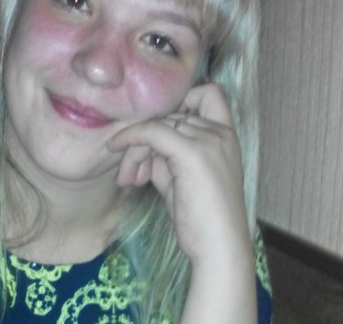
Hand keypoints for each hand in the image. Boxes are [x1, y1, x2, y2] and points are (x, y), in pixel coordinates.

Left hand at [107, 83, 250, 266]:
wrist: (218, 249)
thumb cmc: (199, 218)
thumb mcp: (179, 176)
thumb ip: (164, 152)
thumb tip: (138, 142)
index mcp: (226, 135)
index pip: (209, 94)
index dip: (182, 101)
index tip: (159, 130)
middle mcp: (220, 132)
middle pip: (168, 116)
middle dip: (144, 140)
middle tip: (130, 171)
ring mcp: (209, 140)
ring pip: (156, 125)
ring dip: (134, 149)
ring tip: (128, 177)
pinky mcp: (193, 152)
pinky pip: (151, 132)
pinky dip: (130, 138)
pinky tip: (116, 149)